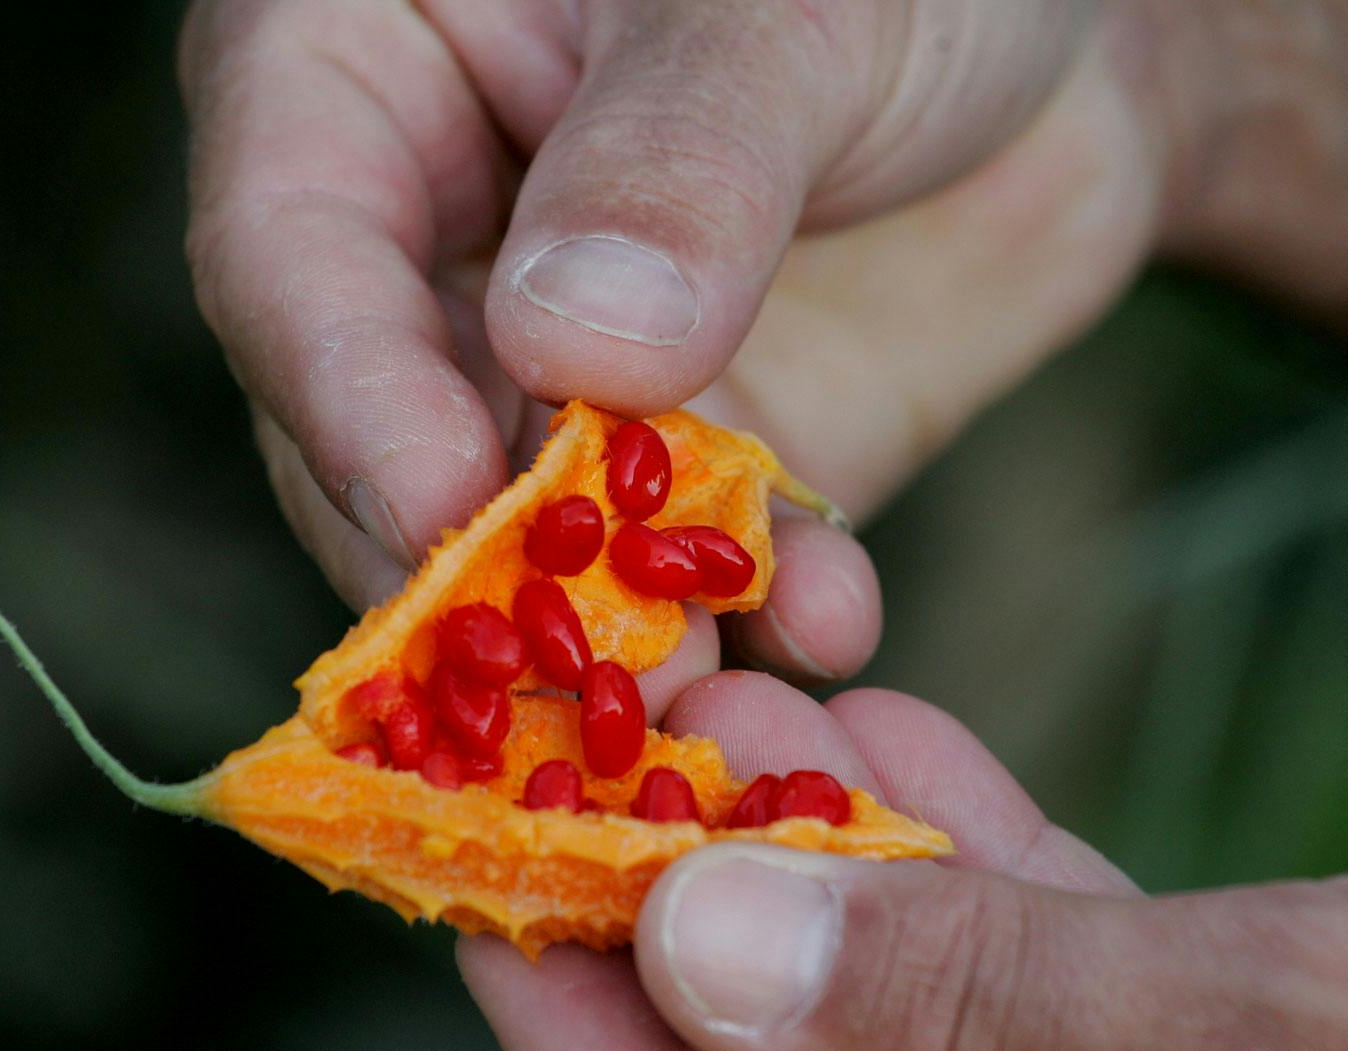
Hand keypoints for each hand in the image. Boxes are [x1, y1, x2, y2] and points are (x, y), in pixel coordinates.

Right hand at [177, 0, 1167, 674]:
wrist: (1061, 50)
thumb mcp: (791, 2)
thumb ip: (680, 156)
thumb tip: (567, 351)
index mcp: (365, 66)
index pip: (286, 243)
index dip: (348, 392)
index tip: (443, 506)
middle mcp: (425, 243)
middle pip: (370, 437)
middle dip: (472, 561)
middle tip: (558, 663)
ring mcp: (545, 379)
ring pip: (514, 542)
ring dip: (602, 631)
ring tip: (700, 685)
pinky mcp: (674, 473)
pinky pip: (682, 576)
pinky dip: (751, 618)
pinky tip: (826, 622)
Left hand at [460, 675, 1347, 1050]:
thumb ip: (975, 1018)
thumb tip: (696, 946)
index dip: (607, 1047)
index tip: (473, 896)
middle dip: (713, 924)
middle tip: (584, 755)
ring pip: (943, 1037)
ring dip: (836, 869)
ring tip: (714, 702)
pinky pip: (1066, 1000)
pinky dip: (982, 872)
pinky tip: (885, 746)